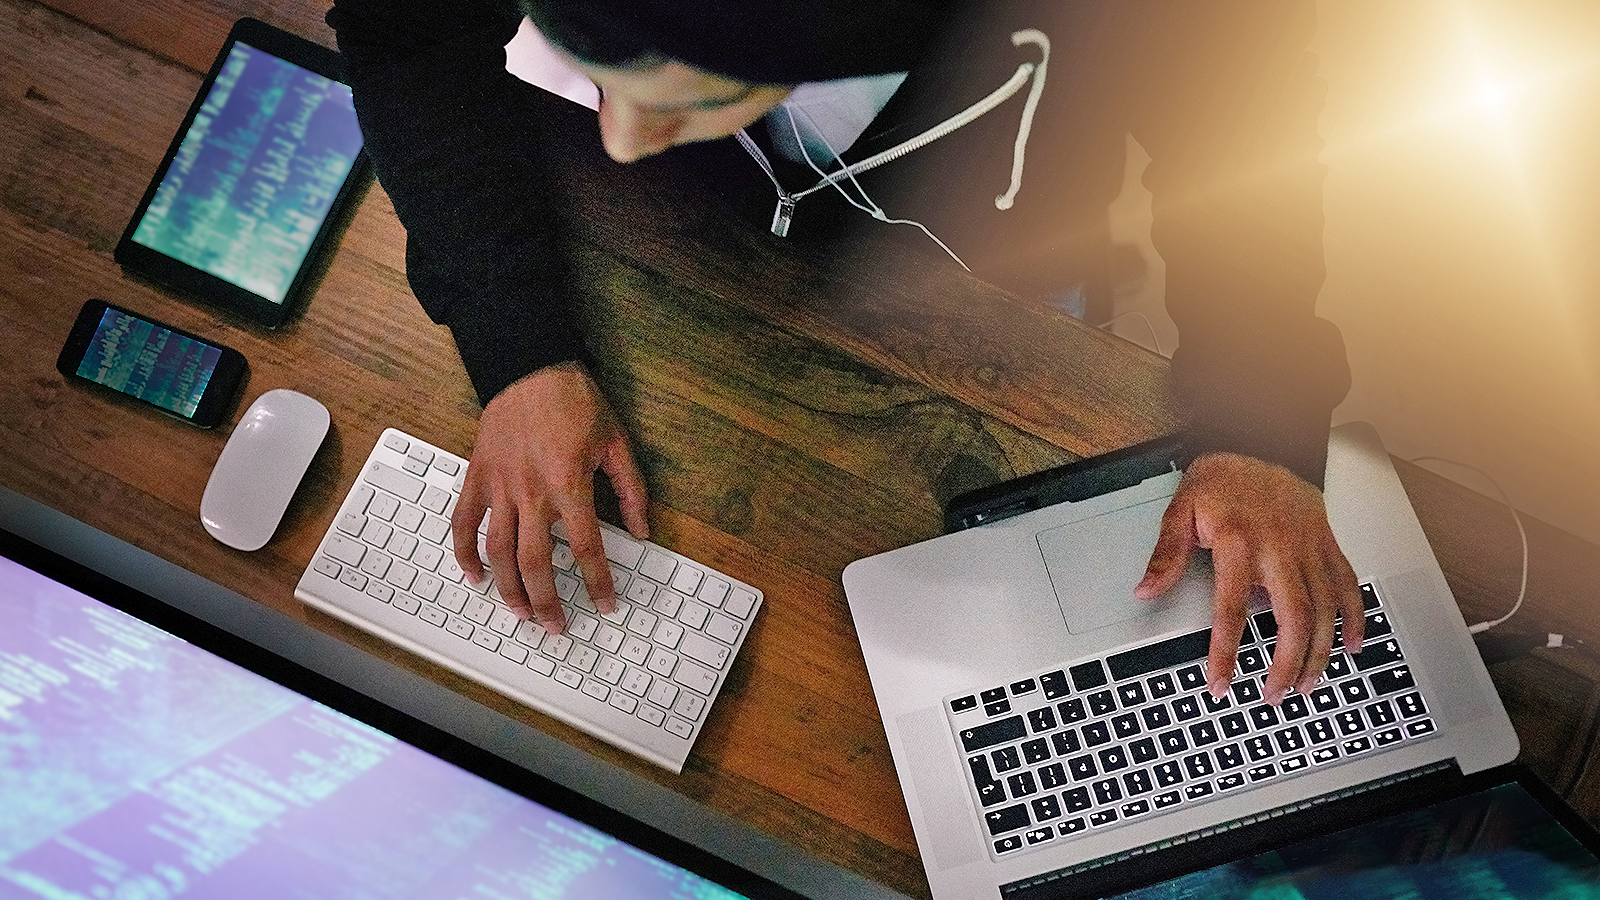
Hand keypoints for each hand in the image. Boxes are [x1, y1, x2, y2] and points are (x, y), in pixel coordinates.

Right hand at [452, 362, 648, 634]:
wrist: (530, 365)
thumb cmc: (576, 402)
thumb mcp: (617, 442)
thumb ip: (631, 491)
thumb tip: (643, 532)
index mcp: (569, 484)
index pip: (587, 548)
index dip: (598, 582)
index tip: (606, 605)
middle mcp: (531, 491)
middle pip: (536, 562)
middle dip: (547, 602)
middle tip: (557, 627)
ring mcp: (499, 486)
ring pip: (497, 551)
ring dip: (508, 588)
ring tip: (521, 613)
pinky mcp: (477, 476)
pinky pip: (464, 522)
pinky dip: (465, 553)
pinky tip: (476, 577)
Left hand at [1135, 452, 1361, 704]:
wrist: (1261, 441)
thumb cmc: (1221, 479)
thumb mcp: (1181, 508)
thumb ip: (1166, 554)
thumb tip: (1145, 590)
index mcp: (1238, 543)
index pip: (1230, 610)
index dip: (1225, 652)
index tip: (1220, 684)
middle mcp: (1279, 549)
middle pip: (1293, 619)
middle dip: (1286, 665)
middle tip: (1274, 696)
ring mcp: (1309, 548)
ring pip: (1325, 611)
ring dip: (1318, 654)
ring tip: (1306, 685)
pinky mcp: (1329, 544)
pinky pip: (1348, 586)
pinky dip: (1353, 619)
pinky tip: (1350, 647)